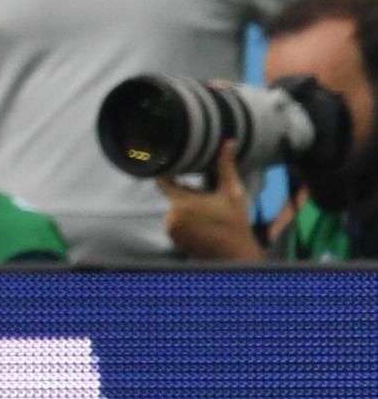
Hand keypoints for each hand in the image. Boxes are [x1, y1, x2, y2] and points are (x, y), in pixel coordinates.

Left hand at [160, 141, 265, 262]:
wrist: (236, 255)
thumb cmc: (235, 224)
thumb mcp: (233, 193)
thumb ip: (225, 167)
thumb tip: (228, 143)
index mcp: (183, 202)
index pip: (163, 181)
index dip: (167, 172)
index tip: (173, 166)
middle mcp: (172, 216)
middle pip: (173, 195)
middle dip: (187, 194)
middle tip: (207, 200)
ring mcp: (171, 228)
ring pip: (175, 208)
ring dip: (186, 208)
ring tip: (207, 214)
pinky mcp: (173, 237)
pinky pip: (174, 221)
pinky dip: (185, 219)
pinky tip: (202, 224)